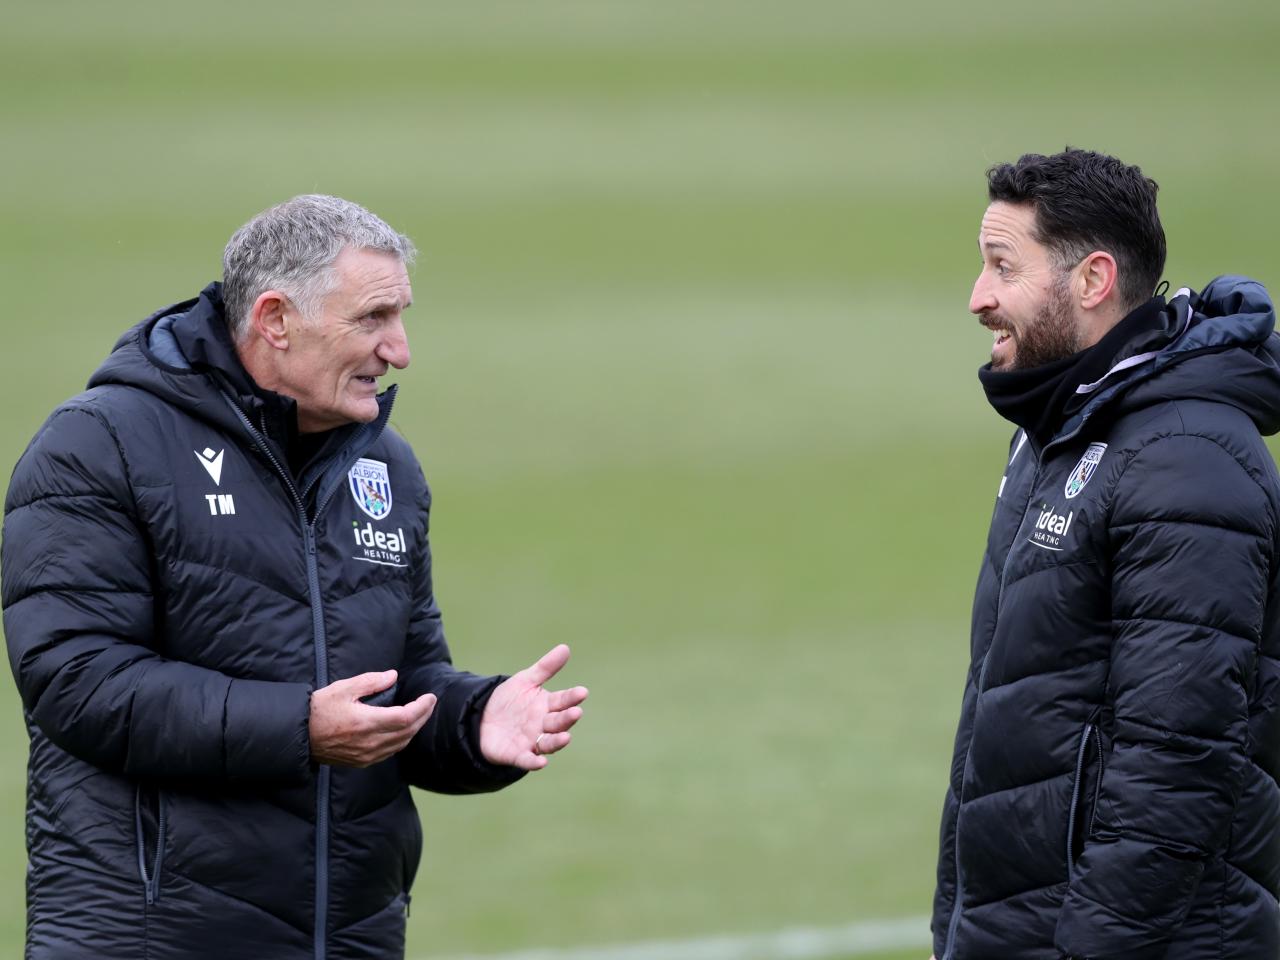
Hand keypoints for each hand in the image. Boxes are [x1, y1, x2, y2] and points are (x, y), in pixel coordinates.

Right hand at [309, 670, 435, 767]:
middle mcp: (369, 743)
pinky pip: (390, 752)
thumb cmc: (319, 709)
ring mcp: (366, 755)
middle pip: (408, 732)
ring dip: (414, 729)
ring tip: (420, 714)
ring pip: (400, 744)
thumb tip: (393, 676)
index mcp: (365, 722)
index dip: (422, 707)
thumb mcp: (343, 688)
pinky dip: (401, 740)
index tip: (430, 697)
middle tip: (430, 703)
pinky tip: (403, 730)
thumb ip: (371, 682)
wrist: (299, 735)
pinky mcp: (361, 762)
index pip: (405, 718)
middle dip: (423, 716)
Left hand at [480, 644, 587, 770]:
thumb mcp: (525, 680)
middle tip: (576, 712)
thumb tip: (565, 648)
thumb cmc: (510, 700)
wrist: (482, 719)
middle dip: (568, 718)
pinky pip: (527, 760)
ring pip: (548, 743)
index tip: (582, 692)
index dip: (572, 697)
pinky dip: (534, 762)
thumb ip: (546, 667)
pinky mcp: (517, 755)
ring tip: (566, 737)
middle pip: (558, 722)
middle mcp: (543, 725)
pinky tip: (541, 762)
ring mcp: (532, 741)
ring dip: (558, 741)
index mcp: (547, 706)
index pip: (563, 701)